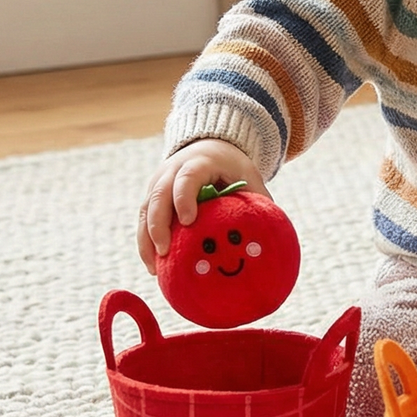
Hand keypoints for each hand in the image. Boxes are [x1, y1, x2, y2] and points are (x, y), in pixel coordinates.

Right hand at [137, 140, 267, 273]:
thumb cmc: (233, 166)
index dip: (185, 198)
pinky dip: (146, 242)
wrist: (210, 147)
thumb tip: (272, 232)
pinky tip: (154, 266)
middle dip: (159, 225)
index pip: (187, 178)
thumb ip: (257, 199)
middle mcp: (173, 170)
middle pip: (158, 196)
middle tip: (166, 251)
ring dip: (147, 239)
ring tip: (155, 268)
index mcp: (199, 162)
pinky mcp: (152, 195)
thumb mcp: (248, 175)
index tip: (188, 221)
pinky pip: (144, 219)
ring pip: (145, 210)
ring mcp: (158, 182)